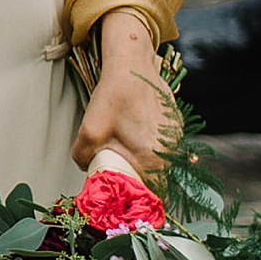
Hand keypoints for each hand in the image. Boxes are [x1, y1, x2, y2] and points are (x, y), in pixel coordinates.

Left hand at [72, 7, 174, 180]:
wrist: (132, 65)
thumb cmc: (113, 97)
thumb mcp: (88, 131)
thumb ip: (83, 157)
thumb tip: (85, 167)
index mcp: (153, 158)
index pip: (152, 191)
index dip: (139, 194)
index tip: (126, 193)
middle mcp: (171, 150)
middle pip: (157, 175)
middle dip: (140, 176)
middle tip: (121, 170)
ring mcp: (177, 135)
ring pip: (161, 158)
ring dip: (147, 158)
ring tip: (127, 147)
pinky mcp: (177, 122)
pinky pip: (165, 141)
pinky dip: (152, 141)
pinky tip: (136, 130)